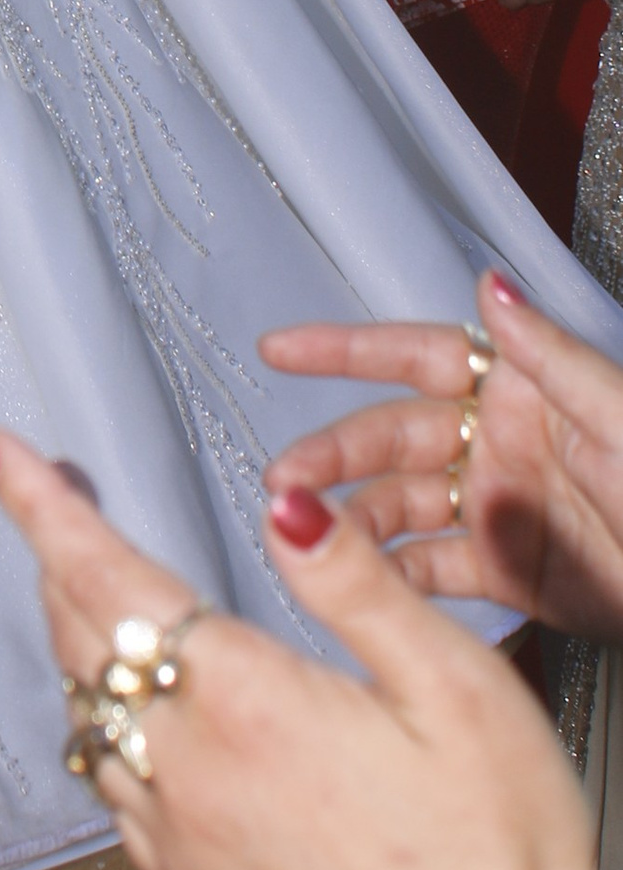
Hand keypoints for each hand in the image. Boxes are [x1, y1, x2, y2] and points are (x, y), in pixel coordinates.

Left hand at [0, 423, 622, 869]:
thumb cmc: (500, 853)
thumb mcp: (457, 686)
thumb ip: (354, 584)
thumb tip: (284, 503)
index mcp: (246, 705)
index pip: (108, 578)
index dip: (43, 508)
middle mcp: (192, 776)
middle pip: (82, 642)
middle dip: (60, 562)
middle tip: (61, 507)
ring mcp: (185, 848)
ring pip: (88, 722)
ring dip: (82, 652)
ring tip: (100, 602)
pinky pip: (116, 803)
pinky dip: (109, 742)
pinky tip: (143, 731)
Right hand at [265, 270, 622, 640]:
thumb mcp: (620, 416)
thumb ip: (553, 358)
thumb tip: (490, 287)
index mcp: (524, 390)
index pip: (418, 356)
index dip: (345, 351)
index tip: (280, 348)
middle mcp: (500, 442)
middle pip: (395, 437)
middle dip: (334, 452)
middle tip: (286, 479)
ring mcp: (500, 509)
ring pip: (403, 505)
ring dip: (352, 516)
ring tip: (311, 536)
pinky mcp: (510, 576)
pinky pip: (437, 572)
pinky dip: (396, 577)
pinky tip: (363, 582)